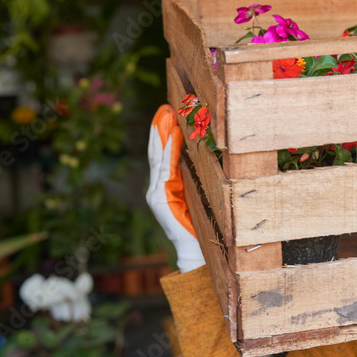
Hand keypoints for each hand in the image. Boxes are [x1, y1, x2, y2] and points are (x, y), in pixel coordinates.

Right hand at [146, 105, 205, 272]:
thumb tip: (194, 156)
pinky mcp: (159, 199)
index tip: (166, 115)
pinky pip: (165, 169)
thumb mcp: (196, 195)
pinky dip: (168, 151)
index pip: (162, 157)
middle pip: (156, 154)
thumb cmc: (200, 224)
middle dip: (158, 130)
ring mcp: (156, 193)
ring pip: (159, 158)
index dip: (162, 136)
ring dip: (162, 135)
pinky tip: (172, 136)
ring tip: (165, 116)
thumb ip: (190, 178)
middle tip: (163, 108)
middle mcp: (157, 188)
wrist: (196, 248)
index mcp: (165, 187)